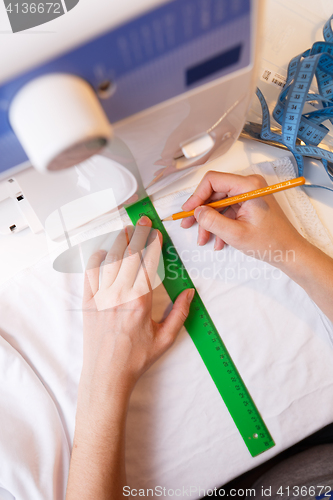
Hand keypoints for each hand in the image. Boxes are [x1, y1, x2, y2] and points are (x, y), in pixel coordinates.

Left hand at [81, 216, 193, 399]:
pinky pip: (90, 274)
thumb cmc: (136, 359)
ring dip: (117, 242)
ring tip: (125, 229)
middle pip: (128, 255)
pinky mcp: (88, 303)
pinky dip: (96, 260)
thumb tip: (191, 292)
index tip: (156, 233)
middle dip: (136, 234)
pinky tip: (103, 252)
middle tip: (141, 220)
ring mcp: (101, 297)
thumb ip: (180, 313)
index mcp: (140, 301)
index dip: (152, 244)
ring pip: (109, 260)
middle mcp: (119, 295)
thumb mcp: (165, 338)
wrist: (106, 375)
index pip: (147, 263)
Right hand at [181, 171, 303, 262]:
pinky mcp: (248, 203)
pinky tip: (218, 241)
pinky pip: (227, 210)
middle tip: (188, 226)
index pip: (213, 180)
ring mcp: (248, 194)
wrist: (289, 252)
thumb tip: (196, 212)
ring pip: (218, 203)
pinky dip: (220, 225)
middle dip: (202, 212)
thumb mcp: (235, 234)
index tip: (188, 211)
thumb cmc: (270, 242)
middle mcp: (248, 185)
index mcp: (248, 186)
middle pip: (214, 192)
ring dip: (209, 222)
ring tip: (205, 240)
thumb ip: (213, 221)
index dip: (197, 195)